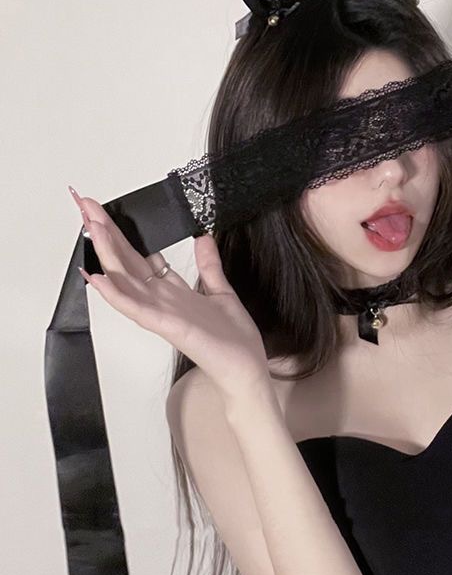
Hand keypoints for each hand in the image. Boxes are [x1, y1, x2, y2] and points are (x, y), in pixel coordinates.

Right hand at [69, 186, 270, 402]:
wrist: (245, 369)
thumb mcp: (222, 291)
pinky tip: (98, 279)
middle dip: (106, 233)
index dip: (122, 234)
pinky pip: (138, 309)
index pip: (140, 257)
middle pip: (126, 262)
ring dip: (106, 254)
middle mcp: (162, 300)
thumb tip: (203, 236)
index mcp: (173, 291)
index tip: (105, 211)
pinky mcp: (170, 327)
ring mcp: (162, 313)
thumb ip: (209, 266)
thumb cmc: (233, 339)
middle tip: (84, 204)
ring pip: (126, 279)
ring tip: (89, 228)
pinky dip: (116, 295)